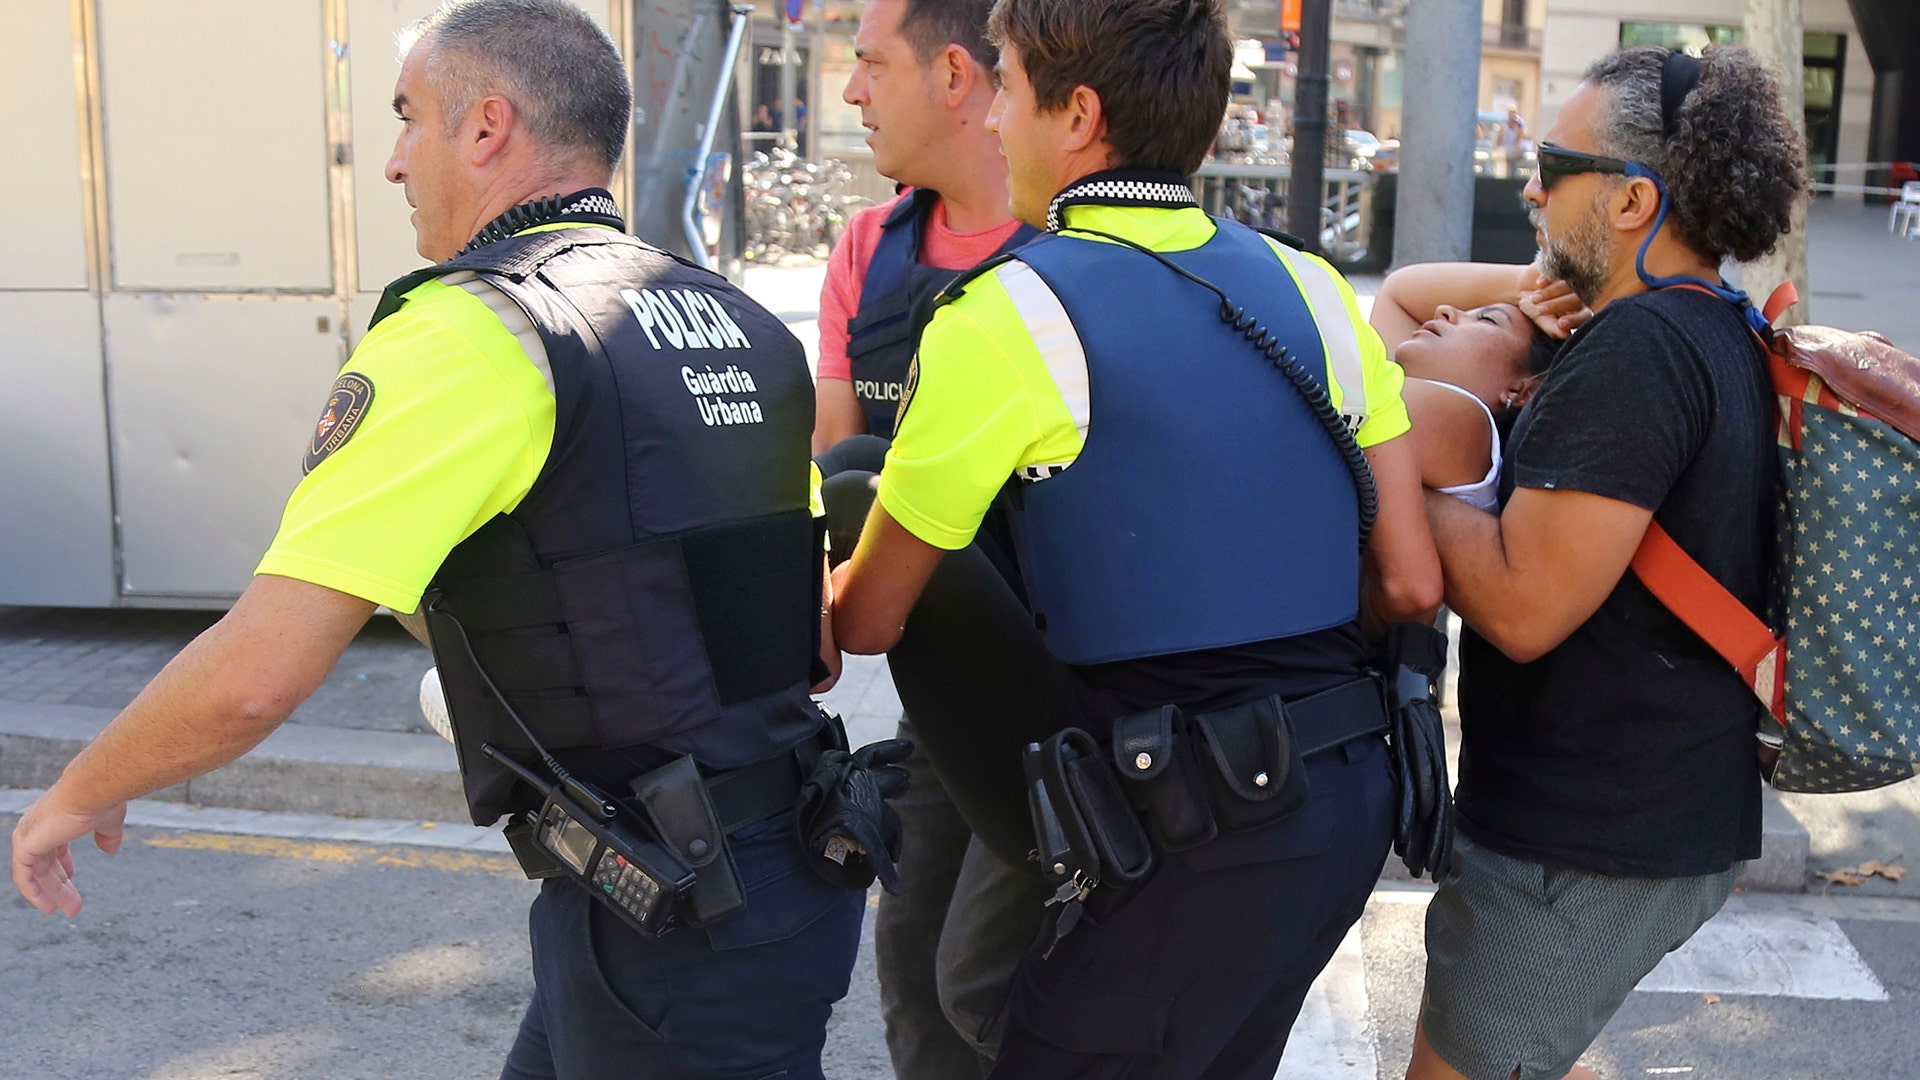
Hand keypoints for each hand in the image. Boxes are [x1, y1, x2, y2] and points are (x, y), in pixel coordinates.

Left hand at [10, 789, 126, 915]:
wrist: (91, 790)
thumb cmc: (101, 799)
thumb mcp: (109, 821)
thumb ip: (107, 836)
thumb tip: (110, 851)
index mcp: (55, 819)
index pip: (52, 847)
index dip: (62, 864)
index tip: (72, 878)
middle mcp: (37, 827)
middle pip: (45, 863)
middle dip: (59, 885)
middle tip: (74, 906)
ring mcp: (28, 836)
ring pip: (34, 873)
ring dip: (49, 893)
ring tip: (65, 911)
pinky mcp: (24, 846)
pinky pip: (23, 876)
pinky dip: (33, 892)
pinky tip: (46, 906)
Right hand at [1515, 264, 1590, 338]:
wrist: (1522, 288)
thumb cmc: (1534, 307)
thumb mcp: (1541, 319)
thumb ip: (1553, 328)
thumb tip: (1566, 334)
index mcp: (1579, 309)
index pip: (1585, 315)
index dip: (1575, 319)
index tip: (1561, 323)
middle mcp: (1581, 293)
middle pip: (1577, 299)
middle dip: (1557, 305)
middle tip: (1540, 310)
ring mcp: (1573, 277)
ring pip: (1569, 285)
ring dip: (1551, 293)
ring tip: (1535, 298)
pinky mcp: (1564, 264)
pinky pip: (1560, 271)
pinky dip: (1549, 278)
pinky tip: (1540, 284)